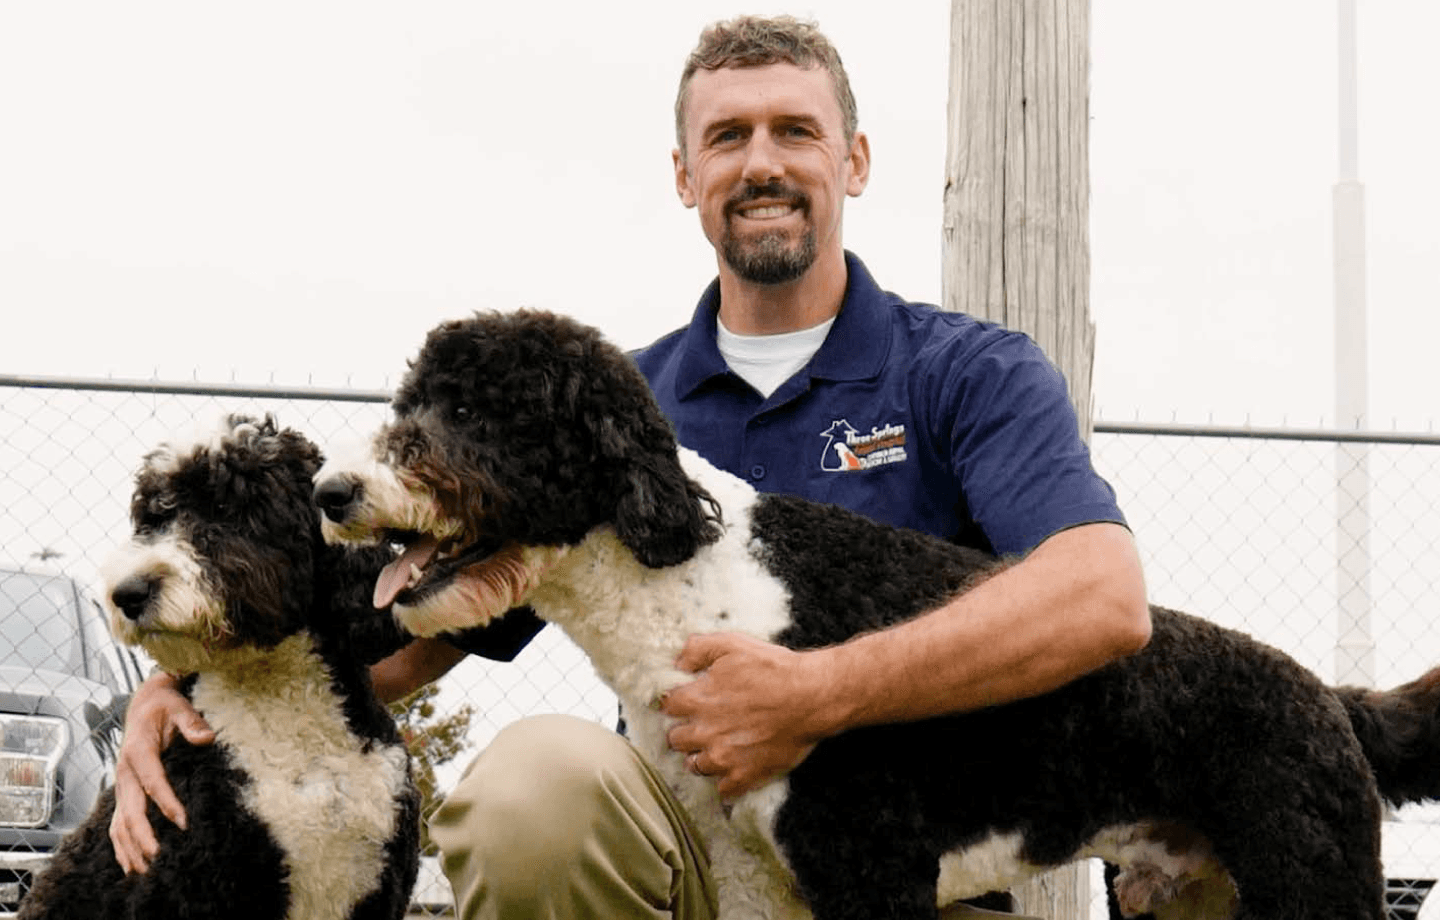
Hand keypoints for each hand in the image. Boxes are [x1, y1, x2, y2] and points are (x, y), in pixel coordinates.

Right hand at [109, 672, 214, 873]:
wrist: (144, 702)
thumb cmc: (164, 704)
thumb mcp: (179, 705)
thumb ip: (192, 721)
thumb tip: (207, 737)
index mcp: (138, 750)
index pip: (153, 782)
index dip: (167, 803)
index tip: (184, 822)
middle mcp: (125, 771)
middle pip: (131, 809)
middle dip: (144, 835)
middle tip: (160, 857)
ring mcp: (121, 784)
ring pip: (119, 821)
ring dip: (129, 847)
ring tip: (145, 870)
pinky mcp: (124, 791)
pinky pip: (117, 823)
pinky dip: (122, 845)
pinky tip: (131, 865)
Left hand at [660, 633, 831, 797]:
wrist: (812, 696)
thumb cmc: (775, 669)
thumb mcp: (732, 644)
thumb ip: (697, 649)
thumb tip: (677, 662)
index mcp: (698, 699)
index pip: (666, 707)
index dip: (675, 703)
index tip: (684, 703)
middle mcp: (705, 732)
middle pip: (675, 740)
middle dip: (684, 731)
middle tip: (701, 725)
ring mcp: (724, 757)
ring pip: (694, 766)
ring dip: (701, 756)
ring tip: (716, 747)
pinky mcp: (745, 775)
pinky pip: (723, 790)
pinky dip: (726, 781)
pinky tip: (734, 768)